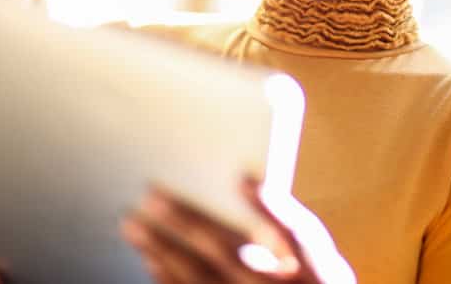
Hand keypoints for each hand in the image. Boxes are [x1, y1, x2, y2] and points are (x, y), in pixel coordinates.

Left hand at [121, 176, 354, 283]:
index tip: (242, 176)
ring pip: (201, 280)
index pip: (296, 234)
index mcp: (316, 270)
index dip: (270, 206)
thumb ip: (284, 218)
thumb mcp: (316, 255)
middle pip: (228, 254)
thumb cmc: (308, 278)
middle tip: (152, 193)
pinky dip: (168, 280)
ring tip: (134, 224)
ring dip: (163, 251)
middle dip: (188, 222)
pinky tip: (151, 261)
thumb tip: (245, 176)